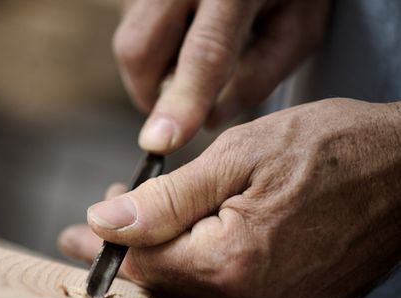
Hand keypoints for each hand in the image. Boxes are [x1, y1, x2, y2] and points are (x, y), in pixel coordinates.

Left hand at [59, 98, 400, 297]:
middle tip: (102, 227)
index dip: (107, 243)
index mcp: (234, 264)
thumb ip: (167, 198)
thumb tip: (108, 221)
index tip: (79, 228)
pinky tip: (190, 245)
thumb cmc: (328, 148)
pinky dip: (200, 273)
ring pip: (195, 297)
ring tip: (142, 230)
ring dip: (162, 262)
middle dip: (130, 253)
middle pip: (166, 286)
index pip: (145, 263)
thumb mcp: (236, 157)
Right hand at [114, 0, 330, 153]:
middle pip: (139, 49)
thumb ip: (257, 79)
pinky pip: (131, 26)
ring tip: (189, 60)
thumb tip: (207, 121)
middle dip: (150, 93)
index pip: (204, 53)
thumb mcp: (297, 30)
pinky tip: (182, 35)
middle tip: (179, 106)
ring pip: (128, 41)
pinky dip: (152, 48)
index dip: (182, 102)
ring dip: (152, 71)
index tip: (161, 142)